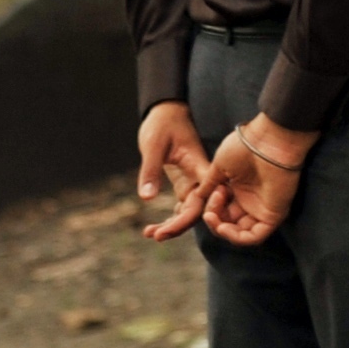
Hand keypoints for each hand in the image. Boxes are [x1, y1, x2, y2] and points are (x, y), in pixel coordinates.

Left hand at [136, 102, 211, 242]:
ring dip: (173, 226)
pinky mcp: (184, 183)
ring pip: (190, 211)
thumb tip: (145, 198)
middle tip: (155, 235)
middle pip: (198, 209)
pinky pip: (182, 206)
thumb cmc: (162, 124)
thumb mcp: (153, 145)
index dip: (189, 216)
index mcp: (200, 166)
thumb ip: (150, 171)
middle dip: (178, 226)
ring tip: (149, 234)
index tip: (166, 228)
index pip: (203, 197)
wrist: (166, 112)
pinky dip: (170, 218)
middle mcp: (201, 178)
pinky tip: (152, 228)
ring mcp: (194, 182)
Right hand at [201, 116, 320, 247]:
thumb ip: (209, 184)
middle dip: (214, 218)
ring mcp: (262, 209)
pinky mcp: (273, 215)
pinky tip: (223, 227)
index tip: (212, 191)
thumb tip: (198, 196)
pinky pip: (255, 237)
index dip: (211, 207)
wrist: (267, 141)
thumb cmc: (245, 147)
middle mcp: (251, 201)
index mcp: (239, 189)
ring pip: (240, 233)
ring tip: (212, 216)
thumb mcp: (219, 167)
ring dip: (222, 230)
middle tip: (212, 202)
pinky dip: (237, 237)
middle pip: (229, 223)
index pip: (222, 210)